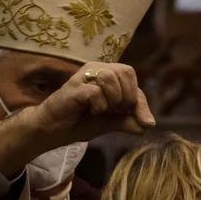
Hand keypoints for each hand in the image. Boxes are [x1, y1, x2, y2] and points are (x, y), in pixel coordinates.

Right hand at [0, 63, 154, 176]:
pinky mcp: (73, 87)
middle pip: (126, 71)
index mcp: (107, 74)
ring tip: (101, 110)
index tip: (146, 123)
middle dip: (126, 98)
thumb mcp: (109, 123)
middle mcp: (96, 69)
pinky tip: (91, 111)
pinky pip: (96, 92)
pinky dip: (99, 106)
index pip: (133, 80)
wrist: (52, 130)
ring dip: (112, 100)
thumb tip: (148, 125)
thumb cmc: (79, 122)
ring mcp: (83, 76)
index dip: (141, 103)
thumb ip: (128, 121)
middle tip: (115, 112)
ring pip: (111, 77)